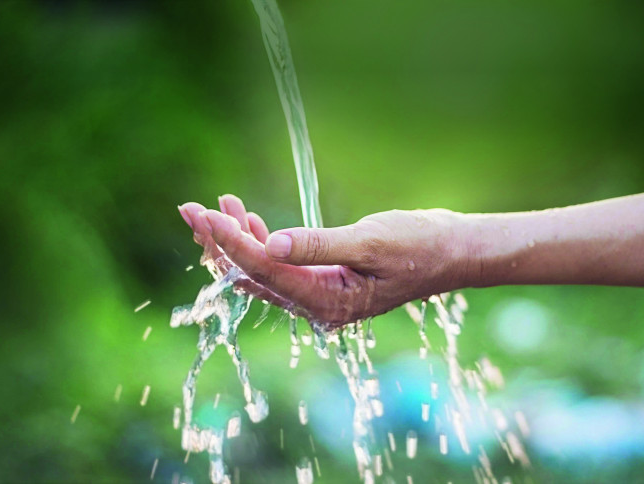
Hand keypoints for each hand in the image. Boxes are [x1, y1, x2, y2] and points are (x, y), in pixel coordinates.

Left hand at [179, 195, 469, 326]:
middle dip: (219, 243)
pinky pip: (277, 265)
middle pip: (251, 277)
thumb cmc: (421, 245)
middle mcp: (316, 305)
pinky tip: (245, 216)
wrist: (454, 251)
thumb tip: (269, 244)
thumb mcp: (372, 241)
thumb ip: (319, 244)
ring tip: (215, 205)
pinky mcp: (321, 280)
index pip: (263, 271)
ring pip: (260, 271)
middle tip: (189, 209)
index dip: (230, 242)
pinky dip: (258, 240)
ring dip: (235, 239)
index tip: (203, 214)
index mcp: (327, 302)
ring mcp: (317, 294)